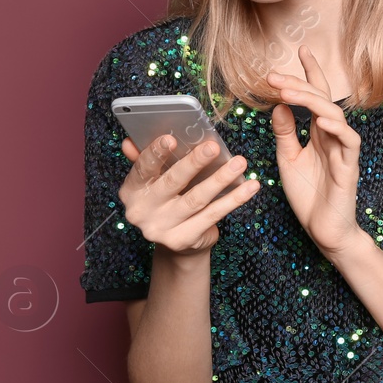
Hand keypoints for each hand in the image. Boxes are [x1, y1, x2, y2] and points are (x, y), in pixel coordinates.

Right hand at [119, 134, 259, 255]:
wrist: (177, 243)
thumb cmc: (168, 201)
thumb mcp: (154, 181)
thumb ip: (145, 159)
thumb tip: (131, 140)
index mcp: (132, 191)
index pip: (142, 168)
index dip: (156, 153)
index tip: (171, 139)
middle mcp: (142, 212)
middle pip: (172, 182)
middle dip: (194, 163)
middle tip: (213, 147)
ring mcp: (162, 228)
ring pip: (197, 199)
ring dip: (220, 179)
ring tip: (239, 163)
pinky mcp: (184, 239)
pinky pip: (214, 214)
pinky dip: (234, 199)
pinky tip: (250, 186)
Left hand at [267, 46, 365, 262]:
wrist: (324, 231)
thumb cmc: (308, 196)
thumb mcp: (287, 159)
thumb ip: (284, 133)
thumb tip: (279, 105)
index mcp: (319, 133)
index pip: (317, 95)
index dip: (310, 73)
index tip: (301, 50)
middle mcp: (333, 136)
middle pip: (322, 101)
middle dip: (299, 85)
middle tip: (274, 77)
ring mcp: (342, 150)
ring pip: (334, 116)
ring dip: (311, 102)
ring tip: (288, 93)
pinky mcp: (348, 168)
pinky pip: (348, 142)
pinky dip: (336, 129)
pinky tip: (320, 120)